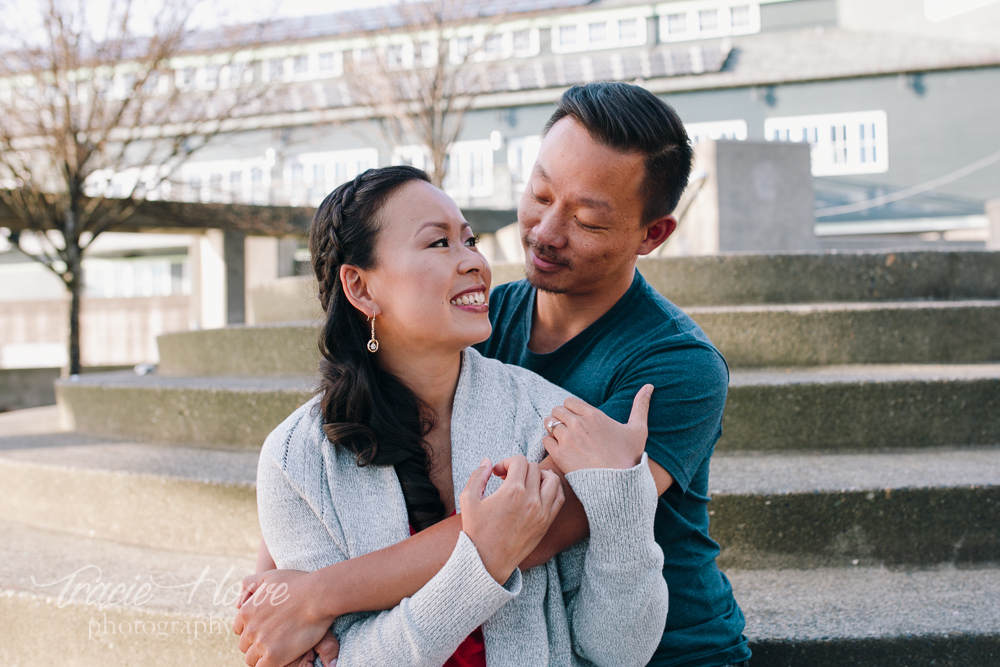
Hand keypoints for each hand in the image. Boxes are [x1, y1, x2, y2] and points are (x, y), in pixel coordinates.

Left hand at [233, 569, 334, 666]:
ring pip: (251, 659)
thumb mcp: (269, 576)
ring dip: (262, 656)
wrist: (317, 595)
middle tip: (274, 640)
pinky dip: (269, 665)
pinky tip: (281, 658)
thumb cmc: (297, 584)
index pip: (239, 630)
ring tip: (278, 651)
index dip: (252, 631)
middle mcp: (250, 628)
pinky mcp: (274, 655)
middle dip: (256, 644)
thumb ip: (250, 583)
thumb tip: (239, 600)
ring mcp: (261, 643)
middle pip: (245, 645)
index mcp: (245, 612)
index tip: (266, 630)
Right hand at [459, 456, 564, 582]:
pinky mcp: (546, 523)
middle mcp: (530, 500)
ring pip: (552, 479)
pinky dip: (552, 489)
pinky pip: (559, 498)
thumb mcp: (468, 500)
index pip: (519, 461)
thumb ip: (477, 476)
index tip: (497, 473)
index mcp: (512, 491)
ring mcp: (541, 512)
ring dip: (539, 475)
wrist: (487, 561)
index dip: (506, 462)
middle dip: (519, 468)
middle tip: (507, 478)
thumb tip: (487, 462)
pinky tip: (538, 492)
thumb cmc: (476, 531)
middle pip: (534, 468)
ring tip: (526, 482)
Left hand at [542, 385, 651, 473]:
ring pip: (549, 423)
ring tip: (562, 439)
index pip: (569, 402)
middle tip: (568, 430)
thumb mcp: (639, 430)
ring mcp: (567, 438)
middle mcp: (578, 424)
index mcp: (593, 415)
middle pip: (557, 410)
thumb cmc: (629, 458)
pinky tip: (560, 451)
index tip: (576, 420)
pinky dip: (550, 444)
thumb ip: (641, 406)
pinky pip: (545, 440)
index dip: (571, 410)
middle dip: (561, 418)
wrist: (619, 485)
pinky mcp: (559, 454)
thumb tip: (649, 385)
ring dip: (553, 430)